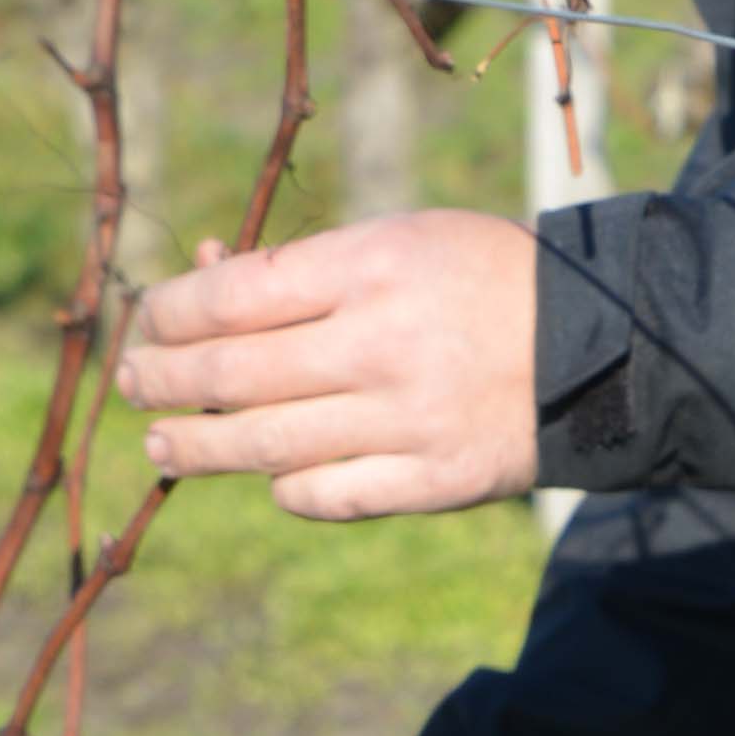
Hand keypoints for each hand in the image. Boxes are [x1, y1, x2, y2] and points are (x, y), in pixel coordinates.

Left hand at [128, 212, 540, 518]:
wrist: (600, 347)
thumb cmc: (480, 280)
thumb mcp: (399, 240)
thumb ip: (303, 268)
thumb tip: (202, 280)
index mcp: (370, 267)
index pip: (231, 297)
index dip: (169, 312)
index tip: (148, 322)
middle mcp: (380, 345)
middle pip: (230, 374)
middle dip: (161, 381)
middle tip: (134, 384)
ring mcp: (406, 420)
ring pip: (263, 445)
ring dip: (197, 447)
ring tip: (163, 444)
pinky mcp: (432, 481)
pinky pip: (324, 495)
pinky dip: (283, 487)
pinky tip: (267, 474)